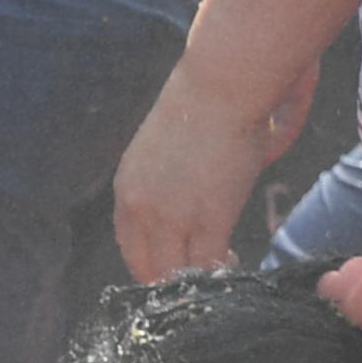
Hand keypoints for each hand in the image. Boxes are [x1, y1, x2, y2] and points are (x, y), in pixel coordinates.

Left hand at [114, 57, 320, 280]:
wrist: (224, 83)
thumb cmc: (205, 105)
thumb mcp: (164, 151)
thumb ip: (164, 184)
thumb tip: (186, 196)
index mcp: (126, 191)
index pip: (130, 246)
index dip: (153, 261)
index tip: (176, 261)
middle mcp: (138, 210)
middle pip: (146, 268)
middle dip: (171, 279)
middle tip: (199, 275)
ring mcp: (170, 219)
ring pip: (174, 273)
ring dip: (196, 278)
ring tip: (221, 265)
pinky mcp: (206, 220)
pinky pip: (208, 266)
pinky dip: (220, 272)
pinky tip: (235, 260)